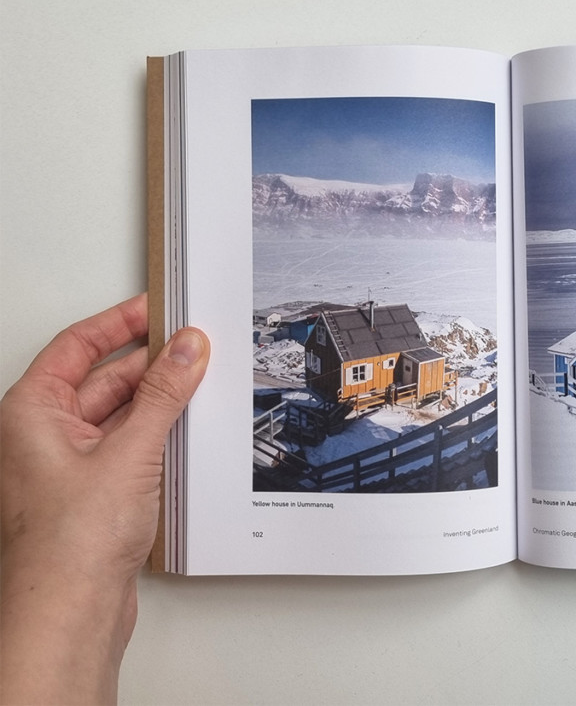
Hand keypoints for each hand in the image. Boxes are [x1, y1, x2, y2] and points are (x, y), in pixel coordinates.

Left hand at [0, 294, 208, 703]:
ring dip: (159, 400)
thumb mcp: (129, 451)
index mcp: (31, 412)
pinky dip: (159, 432)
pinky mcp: (95, 491)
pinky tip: (188, 428)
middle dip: (151, 363)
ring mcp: (70, 464)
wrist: (70, 612)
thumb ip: (164, 393)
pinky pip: (130, 445)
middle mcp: (45, 434)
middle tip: (196, 346)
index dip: (119, 322)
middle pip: (104, 379)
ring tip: (201, 384)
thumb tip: (186, 348)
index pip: (77, 346)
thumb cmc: (70, 543)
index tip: (158, 308)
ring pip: (121, 413)